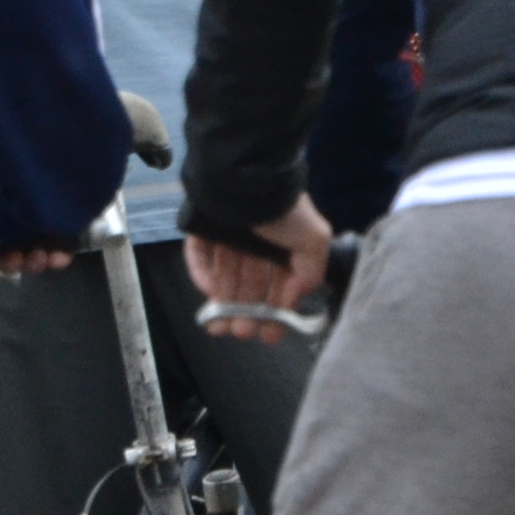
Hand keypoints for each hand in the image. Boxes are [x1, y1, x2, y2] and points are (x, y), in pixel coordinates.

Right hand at [0, 202, 72, 297]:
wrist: (30, 187)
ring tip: (39, 255)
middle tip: (17, 257)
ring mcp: (37, 225)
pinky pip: (60, 251)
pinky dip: (58, 259)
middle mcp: (11, 223)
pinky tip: (57, 258)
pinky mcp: (61, 227)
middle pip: (11, 258)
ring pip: (35, 257)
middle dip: (13, 264)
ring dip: (35, 263)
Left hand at [184, 197, 331, 344]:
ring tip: (224, 327)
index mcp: (282, 245)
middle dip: (248, 313)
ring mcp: (227, 237)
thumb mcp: (314, 240)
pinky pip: (200, 257)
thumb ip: (310, 273)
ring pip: (224, 277)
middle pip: (250, 285)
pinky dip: (203, 276)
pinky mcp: (203, 231)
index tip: (270, 334)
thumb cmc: (283, 211)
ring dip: (225, 303)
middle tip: (244, 332)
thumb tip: (296, 297)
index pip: (278, 284)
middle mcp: (255, 243)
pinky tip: (209, 293)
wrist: (246, 180)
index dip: (275, 311)